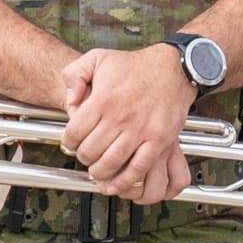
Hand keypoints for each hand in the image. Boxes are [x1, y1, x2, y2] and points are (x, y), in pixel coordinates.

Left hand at [57, 43, 197, 204]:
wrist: (173, 69)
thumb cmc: (135, 65)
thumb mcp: (97, 58)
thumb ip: (74, 75)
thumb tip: (70, 99)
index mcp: (103, 100)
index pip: (74, 133)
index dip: (68, 142)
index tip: (71, 143)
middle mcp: (121, 118)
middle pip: (90, 151)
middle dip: (83, 157)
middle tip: (85, 155)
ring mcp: (141, 131)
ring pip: (111, 163)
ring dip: (99, 171)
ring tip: (97, 171)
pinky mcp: (160, 140)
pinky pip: (139, 167)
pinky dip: (125, 180)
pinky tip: (116, 184)